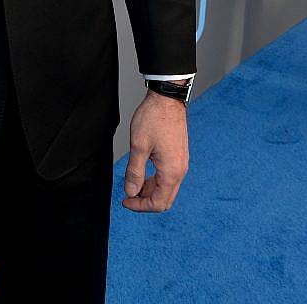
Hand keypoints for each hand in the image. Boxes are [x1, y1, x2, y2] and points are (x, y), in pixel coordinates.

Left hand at [122, 89, 189, 211]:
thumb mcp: (138, 146)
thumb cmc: (154, 118)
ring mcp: (181, 163)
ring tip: (133, 184)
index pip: (158, 203)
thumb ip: (135, 172)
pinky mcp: (179, 156)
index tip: (125, 201)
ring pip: (167, 189)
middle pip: (165, 199)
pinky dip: (156, 181)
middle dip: (145, 202)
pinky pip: (169, 177)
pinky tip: (143, 174)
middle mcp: (180, 170)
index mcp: (171, 171)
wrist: (167, 99)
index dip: (140, 206)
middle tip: (128, 196)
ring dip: (150, 191)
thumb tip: (131, 192)